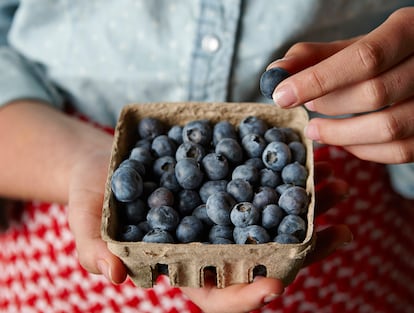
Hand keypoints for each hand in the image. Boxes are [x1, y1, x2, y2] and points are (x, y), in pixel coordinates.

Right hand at [67, 143, 350, 312]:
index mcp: (180, 265)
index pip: (218, 294)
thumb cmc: (94, 198)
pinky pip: (261, 186)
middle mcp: (209, 244)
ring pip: (270, 221)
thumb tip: (115, 276)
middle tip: (336, 231)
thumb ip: (94, 250)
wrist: (105, 162)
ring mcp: (221, 215)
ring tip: (336, 185)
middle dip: (300, 250)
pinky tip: (308, 161)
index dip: (245, 296)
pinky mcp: (226, 186)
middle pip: (260, 258)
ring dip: (306, 208)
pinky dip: (286, 177)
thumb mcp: (87, 223)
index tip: (274, 287)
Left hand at [268, 7, 413, 163]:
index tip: (282, 95)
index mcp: (410, 31)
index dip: (318, 80)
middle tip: (307, 105)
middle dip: (330, 105)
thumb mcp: (355, 46)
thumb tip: (276, 72)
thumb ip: (316, 56)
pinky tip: (343, 140)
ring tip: (315, 128)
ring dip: (341, 134)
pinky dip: (362, 150)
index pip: (365, 58)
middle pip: (374, 93)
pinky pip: (400, 151)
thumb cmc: (385, 54)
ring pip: (389, 128)